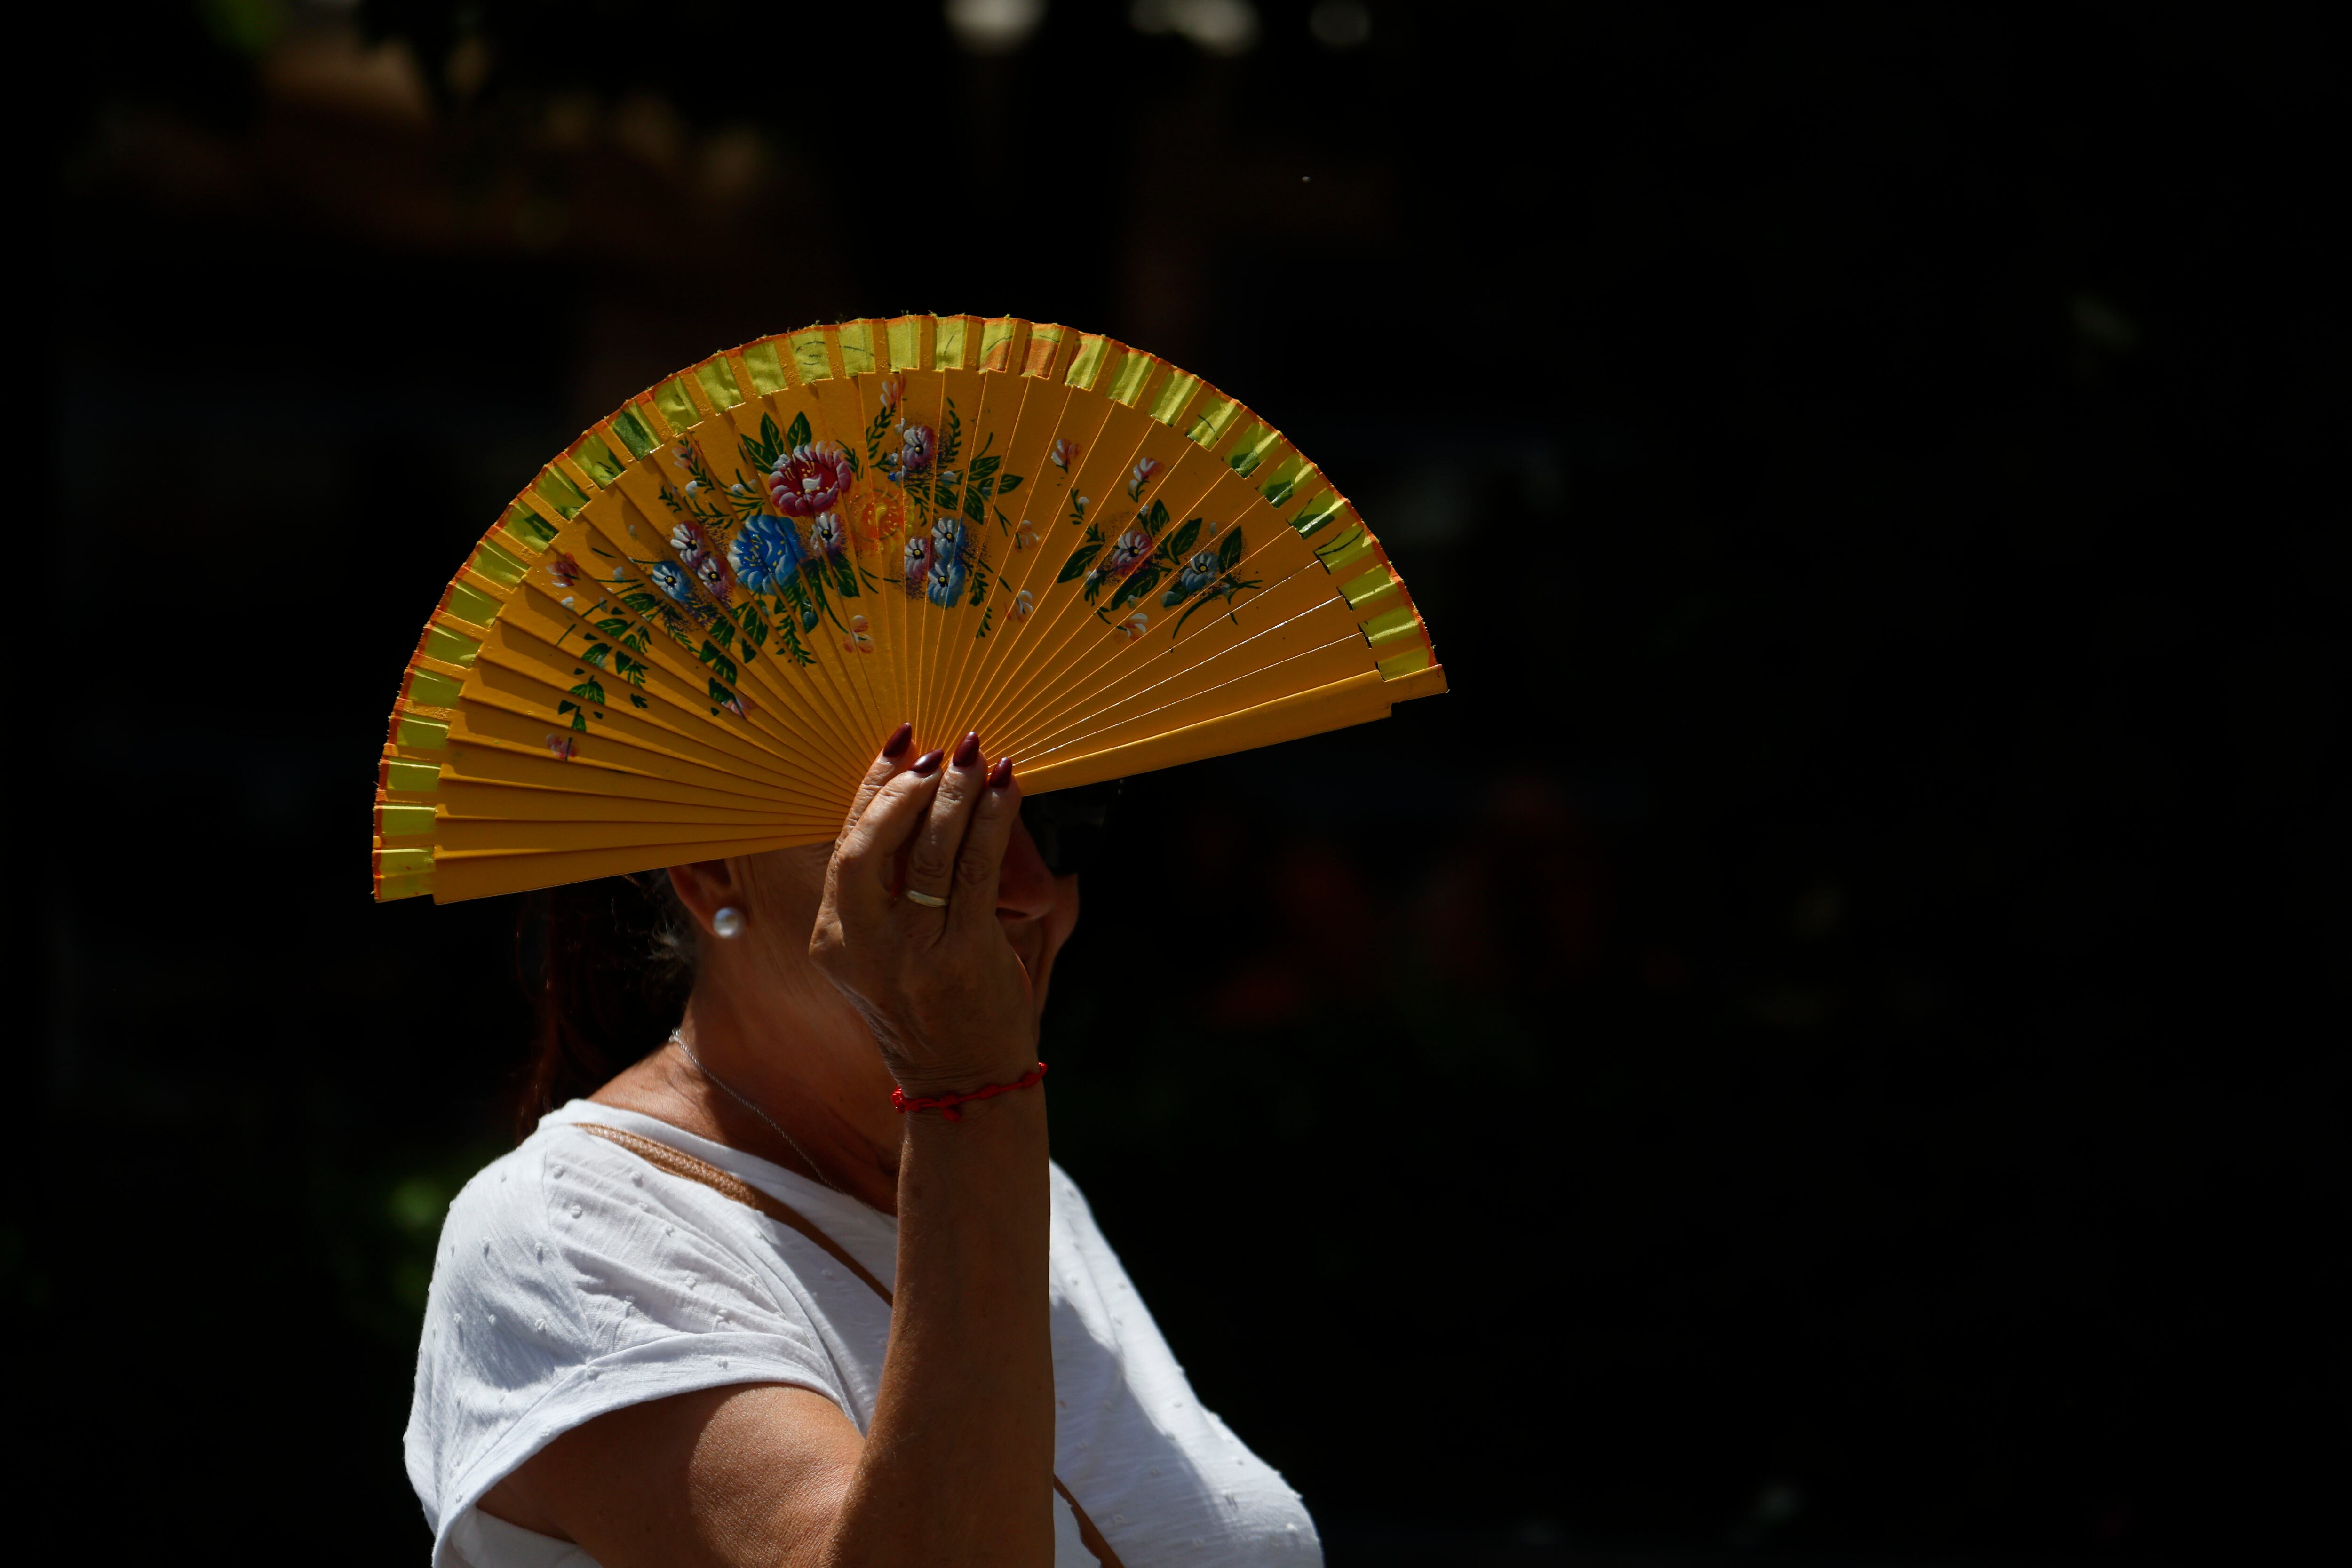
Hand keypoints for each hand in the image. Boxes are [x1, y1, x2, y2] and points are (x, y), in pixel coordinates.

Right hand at [809, 728, 1036, 1097]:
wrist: (963, 1081)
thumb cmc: (932, 1005)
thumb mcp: (885, 954)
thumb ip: (887, 892)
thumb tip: (918, 801)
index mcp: (834, 940)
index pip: (844, 847)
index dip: (869, 789)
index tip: (899, 745)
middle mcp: (862, 945)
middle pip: (867, 845)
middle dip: (900, 788)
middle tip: (936, 752)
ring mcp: (911, 952)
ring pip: (928, 851)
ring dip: (954, 794)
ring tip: (976, 756)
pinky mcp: (962, 955)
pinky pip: (975, 870)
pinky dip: (992, 821)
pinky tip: (1006, 790)